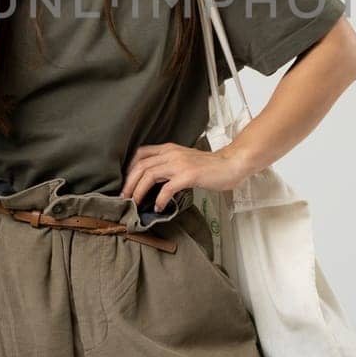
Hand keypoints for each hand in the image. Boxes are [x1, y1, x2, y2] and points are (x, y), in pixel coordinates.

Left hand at [119, 143, 252, 210]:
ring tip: (136, 203)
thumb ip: (169, 165)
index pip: (140, 153)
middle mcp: (171, 153)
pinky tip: (159, 207)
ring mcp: (179, 164)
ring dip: (139, 191)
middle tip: (124, 198)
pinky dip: (160, 199)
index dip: (129, 168)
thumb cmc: (209, 166)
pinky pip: (167, 188)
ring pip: (149, 175)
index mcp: (169, 148)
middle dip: (129, 183)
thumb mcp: (184, 159)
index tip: (126, 183)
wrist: (230, 164)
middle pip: (140, 166)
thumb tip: (153, 180)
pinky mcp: (188, 175)